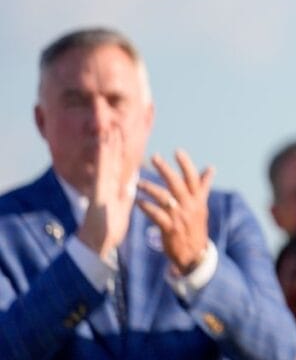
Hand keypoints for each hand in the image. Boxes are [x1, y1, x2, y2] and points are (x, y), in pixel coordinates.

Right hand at [77, 129, 133, 256]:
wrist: (100, 241)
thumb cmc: (110, 223)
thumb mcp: (123, 201)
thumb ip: (126, 188)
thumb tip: (132, 177)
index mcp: (114, 183)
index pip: (119, 159)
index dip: (120, 143)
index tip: (123, 126)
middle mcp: (106, 181)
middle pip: (110, 155)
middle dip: (111, 138)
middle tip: (113, 118)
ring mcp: (100, 185)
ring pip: (103, 159)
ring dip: (105, 143)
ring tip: (107, 125)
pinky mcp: (97, 191)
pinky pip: (101, 171)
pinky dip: (102, 158)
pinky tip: (103, 146)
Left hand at [137, 150, 213, 273]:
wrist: (195, 254)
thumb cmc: (196, 226)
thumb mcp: (202, 206)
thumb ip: (203, 186)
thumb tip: (210, 168)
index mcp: (198, 199)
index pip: (193, 178)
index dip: (186, 164)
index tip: (177, 151)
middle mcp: (190, 206)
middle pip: (176, 183)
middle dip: (165, 169)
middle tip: (154, 157)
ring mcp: (180, 217)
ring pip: (163, 197)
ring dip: (149, 187)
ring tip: (138, 183)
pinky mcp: (169, 228)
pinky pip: (155, 213)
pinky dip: (145, 206)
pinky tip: (138, 202)